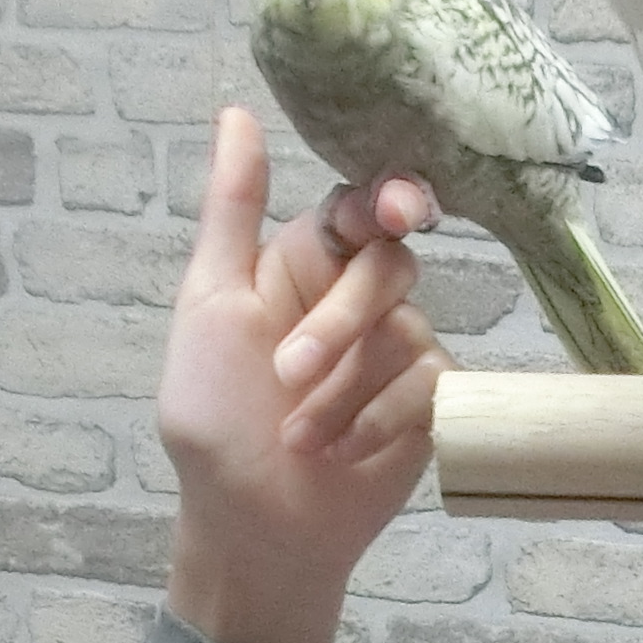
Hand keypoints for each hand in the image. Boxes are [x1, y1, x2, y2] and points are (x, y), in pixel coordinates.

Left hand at [157, 105, 441, 642]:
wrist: (251, 529)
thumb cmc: (214, 422)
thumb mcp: (210, 307)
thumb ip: (233, 212)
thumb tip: (236, 112)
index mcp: (304, 264)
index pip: (361, 207)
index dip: (389, 199)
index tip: (398, 212)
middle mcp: (358, 299)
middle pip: (391, 265)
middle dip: (340, 323)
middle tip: (287, 376)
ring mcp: (399, 352)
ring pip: (407, 333)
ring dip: (346, 391)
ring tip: (300, 440)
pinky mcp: (431, 406)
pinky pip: (431, 388)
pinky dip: (379, 423)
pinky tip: (341, 456)